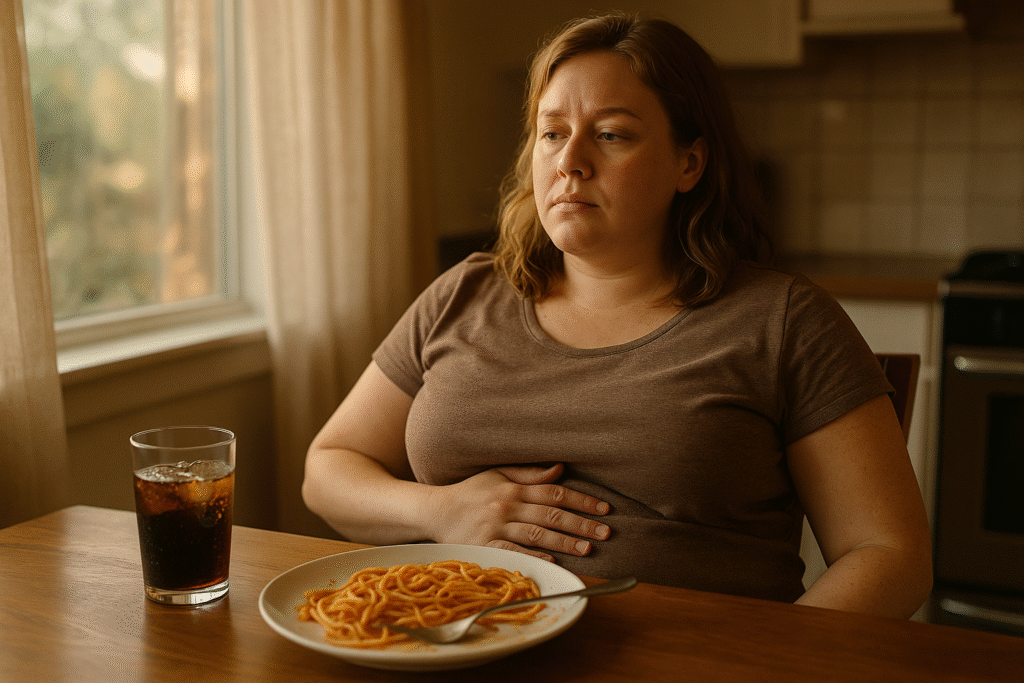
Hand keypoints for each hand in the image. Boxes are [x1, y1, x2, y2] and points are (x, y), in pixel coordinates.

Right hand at [427, 463, 610, 561]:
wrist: (434, 511)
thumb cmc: (470, 492)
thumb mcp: (497, 474)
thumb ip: (529, 473)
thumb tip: (560, 468)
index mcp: (513, 487)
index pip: (555, 493)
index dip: (582, 501)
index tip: (604, 510)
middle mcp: (507, 505)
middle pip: (551, 515)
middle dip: (581, 524)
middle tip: (606, 532)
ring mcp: (496, 527)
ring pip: (537, 534)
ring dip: (565, 542)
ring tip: (588, 549)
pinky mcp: (485, 546)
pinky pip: (513, 552)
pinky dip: (534, 556)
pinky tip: (553, 560)